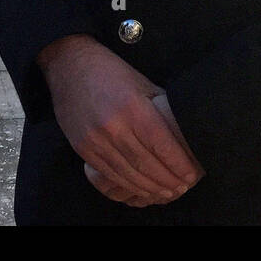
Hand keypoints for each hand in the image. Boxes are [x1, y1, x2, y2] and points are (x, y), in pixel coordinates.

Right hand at [37, 34, 201, 204]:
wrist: (69, 67)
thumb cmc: (111, 72)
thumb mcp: (143, 84)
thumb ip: (160, 111)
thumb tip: (183, 136)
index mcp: (132, 106)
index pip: (161, 143)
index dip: (178, 163)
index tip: (191, 174)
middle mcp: (113, 126)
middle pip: (146, 163)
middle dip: (168, 180)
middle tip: (183, 188)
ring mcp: (96, 140)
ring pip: (128, 174)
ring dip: (150, 188)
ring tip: (167, 194)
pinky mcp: (84, 149)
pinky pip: (110, 174)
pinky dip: (129, 185)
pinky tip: (142, 189)